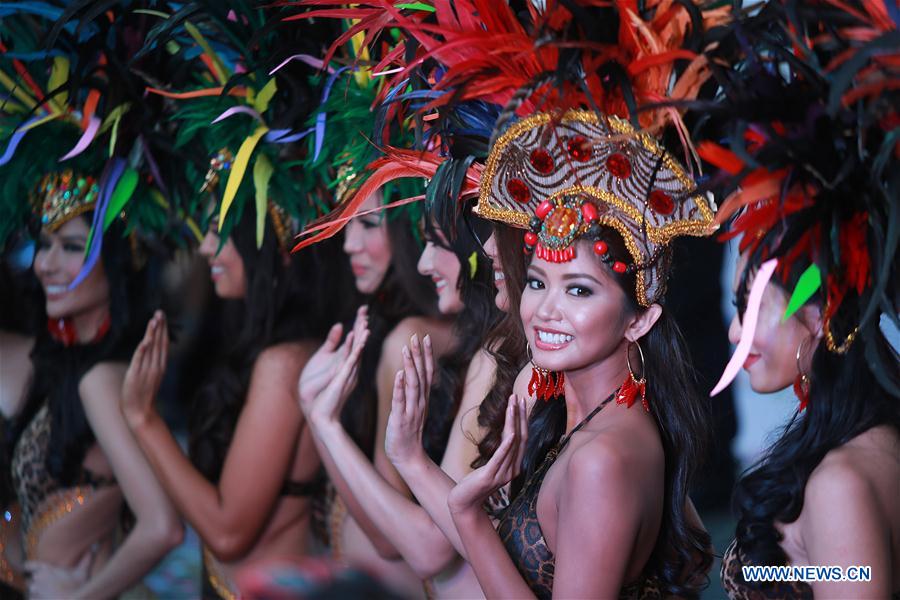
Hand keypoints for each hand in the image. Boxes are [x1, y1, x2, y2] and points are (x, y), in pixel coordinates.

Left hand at [26, 552, 90, 598]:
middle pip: (33, 579)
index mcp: (47, 570)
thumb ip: (85, 561)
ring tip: (45, 592)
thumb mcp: (82, 573)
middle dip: (38, 581)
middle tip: (46, 583)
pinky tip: (46, 598)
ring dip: (37, 591)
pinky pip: (33, 598)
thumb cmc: (76, 587)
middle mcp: (39, 579)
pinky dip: (37, 598)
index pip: (30, 565)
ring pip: (32, 590)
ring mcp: (36, 591)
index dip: (29, 566)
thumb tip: (91, 550)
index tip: (27, 567)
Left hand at [122, 311, 167, 428]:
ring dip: (152, 334)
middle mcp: (155, 366)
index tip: (162, 317)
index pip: (163, 344)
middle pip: (158, 343)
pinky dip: (142, 352)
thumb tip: (150, 348)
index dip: (163, 330)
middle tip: (160, 313)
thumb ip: (152, 362)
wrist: (139, 411)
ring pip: (150, 349)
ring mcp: (146, 371)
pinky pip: (139, 361)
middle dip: (160, 327)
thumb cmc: (144, 393)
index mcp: (160, 366)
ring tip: (154, 320)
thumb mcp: (152, 376)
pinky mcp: (135, 376)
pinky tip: (144, 342)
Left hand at [301, 306, 368, 426]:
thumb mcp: (323, 361)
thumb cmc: (320, 391)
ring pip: (356, 352)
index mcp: (347, 362)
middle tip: (365, 311)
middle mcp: (350, 367)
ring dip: (360, 339)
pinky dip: (354, 353)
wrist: (319, 413)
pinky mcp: (341, 380)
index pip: (355, 340)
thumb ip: (332, 343)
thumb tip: (339, 325)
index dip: (358, 324)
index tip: (362, 309)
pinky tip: (357, 343)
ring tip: (365, 325)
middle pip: (358, 343)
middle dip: (360, 327)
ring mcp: (347, 374)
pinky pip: (349, 364)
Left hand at [385, 333, 433, 467]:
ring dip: (410, 366)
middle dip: (419, 355)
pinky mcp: (401, 420)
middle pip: (422, 374)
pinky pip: (401, 402)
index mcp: (422, 398)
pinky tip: (398, 375)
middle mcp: (420, 402)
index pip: (427, 372)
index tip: (424, 337)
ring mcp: (412, 411)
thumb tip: (408, 373)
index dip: (426, 354)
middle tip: (416, 336)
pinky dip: (400, 388)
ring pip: (413, 385)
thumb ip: (413, 391)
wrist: (407, 456)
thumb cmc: (407, 432)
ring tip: (406, 349)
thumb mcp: (413, 408)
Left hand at [448, 395, 526, 514]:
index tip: (520, 402)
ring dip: (513, 422)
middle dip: (520, 416)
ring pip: (512, 443)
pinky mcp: (490, 476)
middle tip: (517, 397)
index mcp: (514, 467)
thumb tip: (506, 436)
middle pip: (521, 438)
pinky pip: (500, 458)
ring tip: (512, 404)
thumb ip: (501, 454)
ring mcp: (502, 474)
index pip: (523, 439)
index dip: (522, 419)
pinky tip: (510, 433)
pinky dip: (507, 445)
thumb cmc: (475, 484)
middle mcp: (513, 470)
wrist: (464, 504)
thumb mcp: (491, 466)